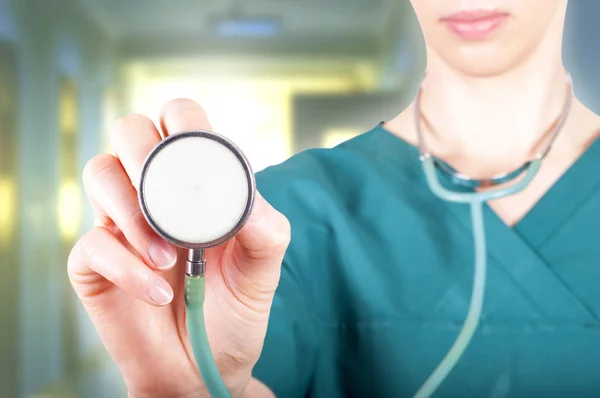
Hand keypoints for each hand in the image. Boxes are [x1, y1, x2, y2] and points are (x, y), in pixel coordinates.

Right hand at [68, 99, 289, 397]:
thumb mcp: (262, 269)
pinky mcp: (95, 261)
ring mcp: (120, 223)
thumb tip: (246, 197)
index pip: (181, 120)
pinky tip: (158, 292)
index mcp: (195, 181)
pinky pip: (93, 243)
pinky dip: (128, 268)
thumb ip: (264, 228)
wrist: (203, 366)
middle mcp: (154, 193)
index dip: (187, 126)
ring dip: (133, 210)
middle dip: (146, 151)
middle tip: (171, 197)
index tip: (205, 168)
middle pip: (130, 130)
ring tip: (168, 255)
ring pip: (99, 171)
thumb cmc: (233, 309)